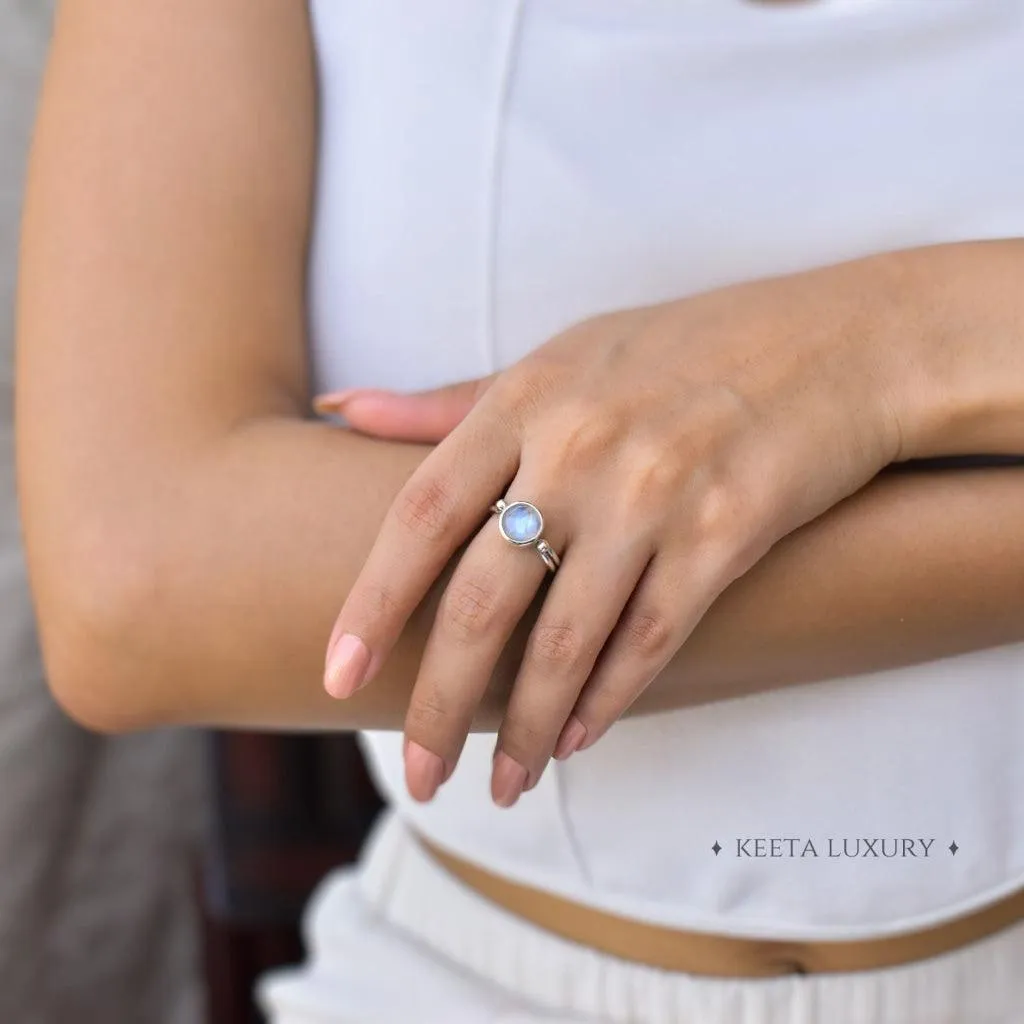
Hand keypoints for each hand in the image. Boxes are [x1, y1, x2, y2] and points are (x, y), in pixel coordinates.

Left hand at [317, 256, 908, 806]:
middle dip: (440, 701)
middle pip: (483, 598)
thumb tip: (340, 410)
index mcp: (527, 397)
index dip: (372, 603)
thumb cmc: (683, 349)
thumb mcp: (560, 355)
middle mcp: (582, 446)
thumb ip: (450, 400)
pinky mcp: (726, 534)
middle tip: (420, 776)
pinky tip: (578, 739)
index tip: (338, 675)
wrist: (836, 344)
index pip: (421, 514)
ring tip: (501, 784)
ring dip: (528, 727)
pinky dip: (609, 698)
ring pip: (568, 639)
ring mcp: (657, 492)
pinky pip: (651, 640)